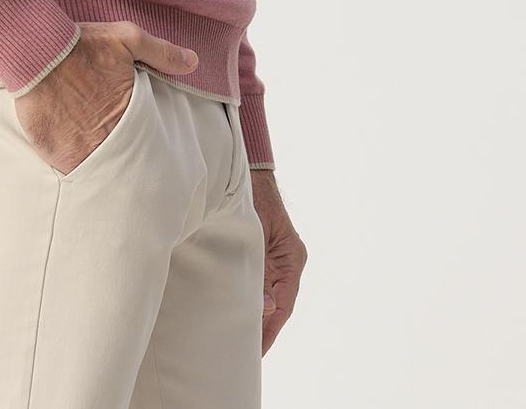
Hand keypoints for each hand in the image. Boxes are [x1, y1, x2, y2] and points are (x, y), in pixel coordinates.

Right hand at [14, 20, 198, 174]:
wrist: (37, 53)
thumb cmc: (82, 45)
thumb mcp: (128, 39)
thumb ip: (162, 53)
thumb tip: (193, 62)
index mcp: (129, 114)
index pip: (148, 140)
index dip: (148, 144)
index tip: (149, 147)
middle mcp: (108, 139)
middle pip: (125, 160)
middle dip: (127, 161)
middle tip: (130, 165)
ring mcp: (81, 151)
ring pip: (99, 171)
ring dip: (102, 168)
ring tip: (105, 167)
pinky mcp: (56, 155)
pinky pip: (71, 172)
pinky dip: (75, 169)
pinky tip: (78, 161)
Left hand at [250, 169, 307, 353]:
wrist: (246, 173)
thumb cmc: (251, 196)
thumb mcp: (255, 231)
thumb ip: (261, 269)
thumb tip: (267, 308)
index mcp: (292, 257)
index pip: (285, 304)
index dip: (271, 329)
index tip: (258, 350)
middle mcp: (287, 262)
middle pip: (277, 305)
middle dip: (262, 328)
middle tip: (243, 352)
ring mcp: (275, 259)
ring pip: (266, 296)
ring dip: (254, 314)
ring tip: (236, 338)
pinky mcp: (262, 256)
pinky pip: (258, 284)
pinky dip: (249, 298)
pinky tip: (234, 310)